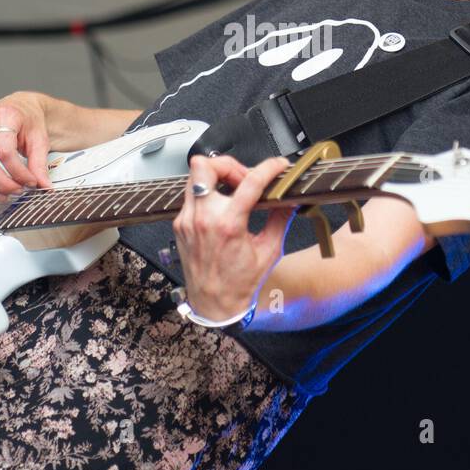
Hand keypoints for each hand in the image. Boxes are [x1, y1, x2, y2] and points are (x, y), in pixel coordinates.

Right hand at [0, 91, 52, 200]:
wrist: (20, 109)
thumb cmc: (28, 121)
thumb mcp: (40, 139)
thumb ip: (40, 164)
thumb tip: (43, 185)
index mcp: (5, 116)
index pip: (5, 150)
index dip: (18, 172)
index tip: (30, 182)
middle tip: (15, 191)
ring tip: (2, 195)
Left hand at [173, 155, 296, 320]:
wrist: (214, 304)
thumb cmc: (240, 283)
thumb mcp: (269, 251)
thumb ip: (280, 219)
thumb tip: (289, 198)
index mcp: (228, 225)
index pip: (250, 181)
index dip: (269, 168)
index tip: (278, 166)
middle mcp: (203, 219)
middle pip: (206, 166)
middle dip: (229, 165)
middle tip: (244, 178)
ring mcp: (188, 220)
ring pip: (194, 176)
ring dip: (216, 176)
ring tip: (233, 190)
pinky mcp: (180, 224)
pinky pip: (191, 195)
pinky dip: (208, 193)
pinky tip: (222, 205)